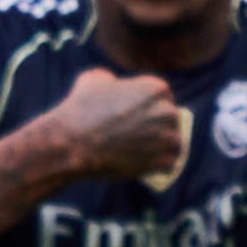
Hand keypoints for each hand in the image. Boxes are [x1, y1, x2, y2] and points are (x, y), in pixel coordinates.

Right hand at [38, 67, 189, 182]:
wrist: (73, 142)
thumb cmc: (80, 109)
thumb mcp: (94, 79)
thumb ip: (112, 79)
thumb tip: (113, 83)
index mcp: (157, 88)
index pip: (163, 98)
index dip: (153, 108)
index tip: (142, 118)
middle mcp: (167, 111)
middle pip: (171, 120)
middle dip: (160, 128)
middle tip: (144, 138)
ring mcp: (167, 137)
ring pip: (174, 143)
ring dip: (164, 148)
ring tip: (149, 154)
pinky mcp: (162, 161)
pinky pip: (170, 164)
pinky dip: (161, 167)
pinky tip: (149, 167)